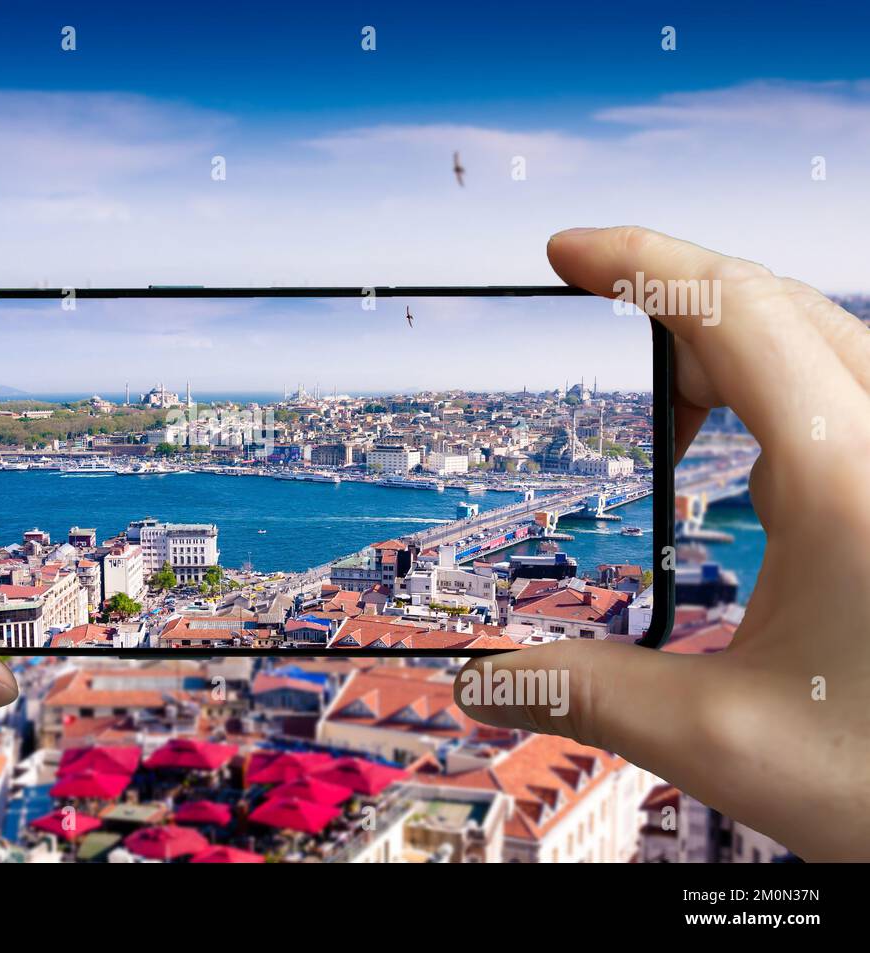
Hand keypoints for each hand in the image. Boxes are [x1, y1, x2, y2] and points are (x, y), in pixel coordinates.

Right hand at [456, 226, 869, 860]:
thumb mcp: (727, 741)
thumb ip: (588, 696)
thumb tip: (482, 686)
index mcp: (845, 476)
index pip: (726, 309)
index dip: (635, 261)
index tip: (564, 253)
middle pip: (776, 308)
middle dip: (677, 312)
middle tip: (612, 363)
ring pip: (821, 345)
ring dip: (735, 361)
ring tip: (681, 436)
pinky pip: (850, 392)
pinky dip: (784, 399)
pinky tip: (759, 477)